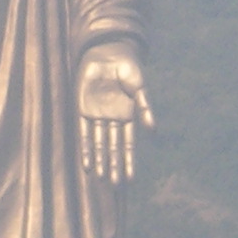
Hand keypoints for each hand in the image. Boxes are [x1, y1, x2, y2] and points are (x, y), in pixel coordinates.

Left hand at [77, 42, 152, 182]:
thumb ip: (145, 108)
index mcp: (128, 116)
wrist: (108, 52)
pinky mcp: (83, 108)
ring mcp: (98, 114)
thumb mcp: (139, 88)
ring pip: (99, 143)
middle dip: (113, 166)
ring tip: (100, 178)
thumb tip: (154, 130)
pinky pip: (83, 130)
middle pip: (112, 147)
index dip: (128, 161)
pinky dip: (85, 146)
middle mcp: (112, 119)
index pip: (128, 144)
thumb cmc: (127, 69)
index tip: (130, 180)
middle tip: (114, 185)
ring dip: (99, 160)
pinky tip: (85, 161)